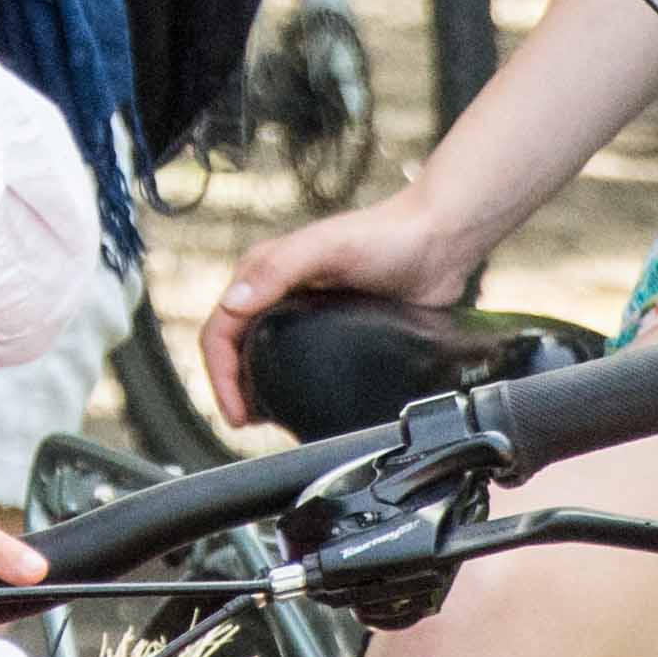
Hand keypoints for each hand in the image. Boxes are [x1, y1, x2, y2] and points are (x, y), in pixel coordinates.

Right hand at [203, 190, 476, 426]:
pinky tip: (293, 401)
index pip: (221, 328)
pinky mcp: (329, 329)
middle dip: (230, 386)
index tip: (235, 410)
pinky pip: (294, 361)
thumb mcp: (327, 247)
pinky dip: (282, 384)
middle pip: (233, 346)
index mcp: (263, 270)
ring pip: (258, 356)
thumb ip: (278, 269)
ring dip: (252, 387)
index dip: (220, 373)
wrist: (437, 244)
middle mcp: (275, 291)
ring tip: (262, 419)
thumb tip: (234, 302)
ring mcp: (301, 312)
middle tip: (245, 422)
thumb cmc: (385, 234)